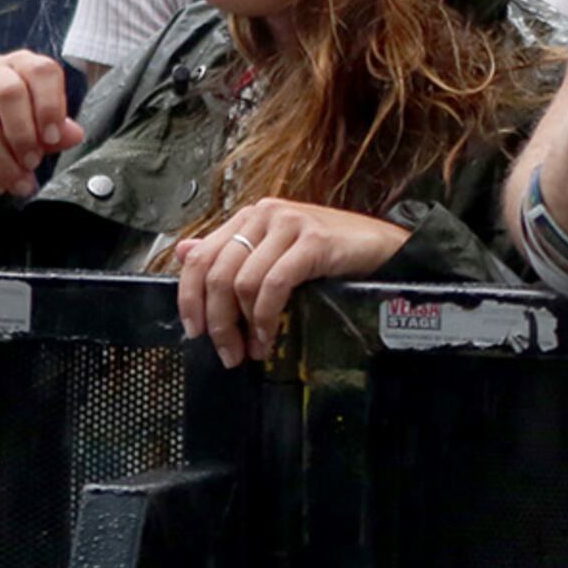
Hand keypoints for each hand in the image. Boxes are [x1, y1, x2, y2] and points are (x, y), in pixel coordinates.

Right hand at [0, 50, 80, 198]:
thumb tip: (74, 135)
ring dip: (3, 163)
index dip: (50, 105)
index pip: (40, 70)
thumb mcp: (36, 126)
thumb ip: (55, 129)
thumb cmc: (5, 125)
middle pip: (7, 92)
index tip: (53, 138)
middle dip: (24, 135)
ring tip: (18, 183)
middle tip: (33, 163)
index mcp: (17, 63)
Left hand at [171, 198, 412, 366]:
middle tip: (227, 353)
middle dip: (217, 322)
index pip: (201, 256)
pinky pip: (274, 285)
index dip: (189, 297)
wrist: (384, 247)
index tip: (194, 331)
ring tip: (253, 350)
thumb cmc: (332, 252)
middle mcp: (265, 213)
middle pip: (218, 273)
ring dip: (243, 326)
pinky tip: (268, 336)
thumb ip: (232, 251)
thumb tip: (183, 252)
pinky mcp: (313, 240)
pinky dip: (265, 317)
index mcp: (250, 216)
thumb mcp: (276, 251)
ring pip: (242, 282)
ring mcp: (289, 224)